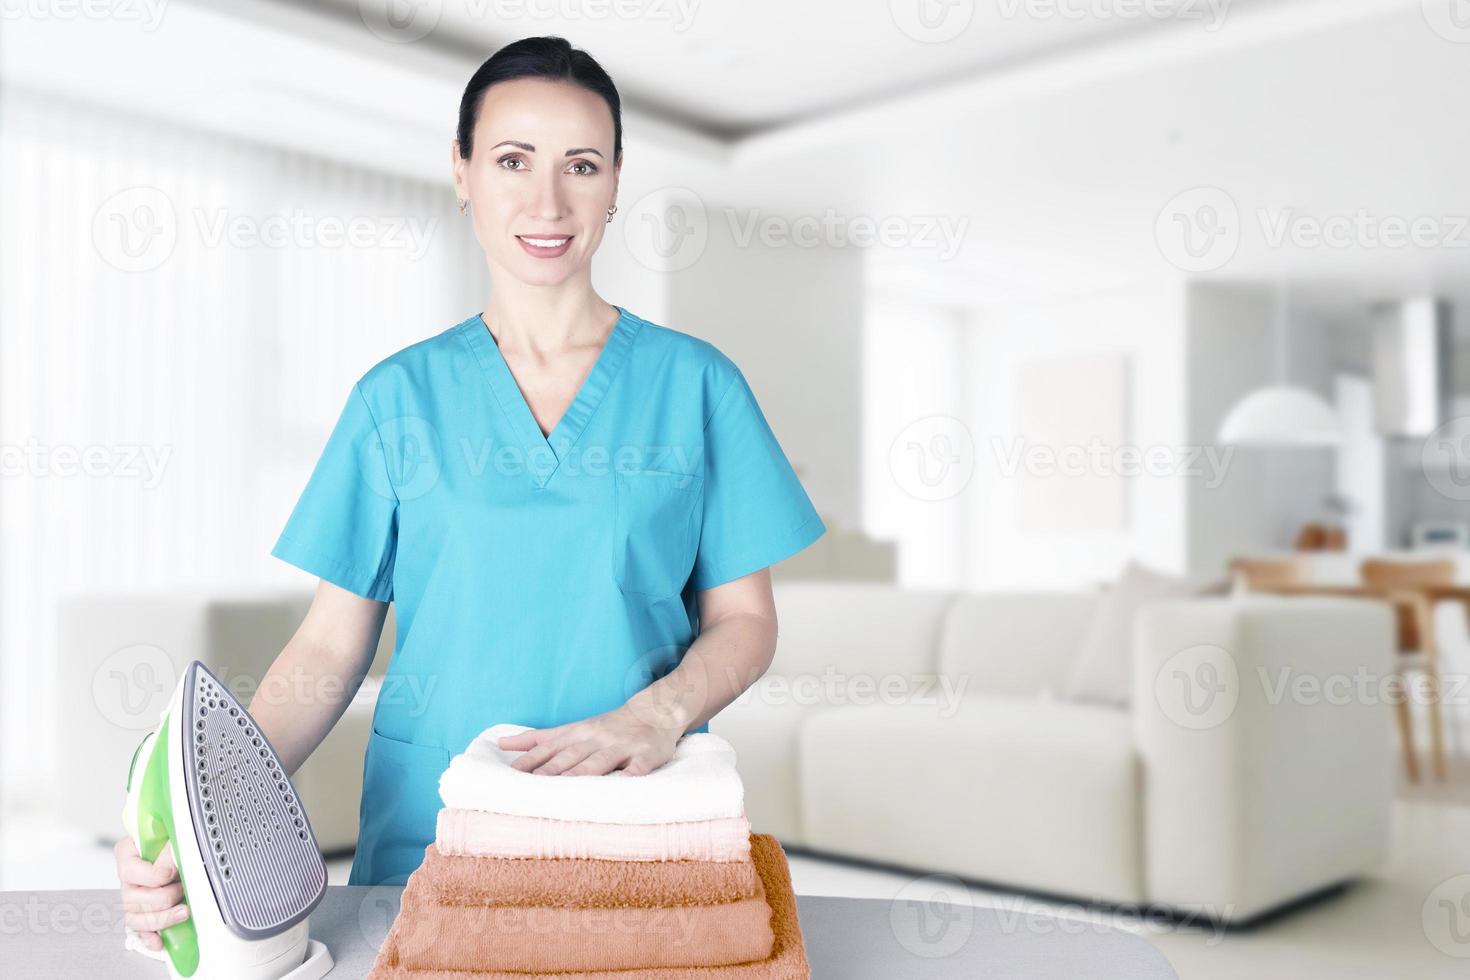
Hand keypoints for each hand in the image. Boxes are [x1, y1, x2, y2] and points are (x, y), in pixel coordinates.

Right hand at [116, 835, 189, 951]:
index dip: (152, 875)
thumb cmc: (173, 839)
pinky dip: (149, 938)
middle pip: (132, 899)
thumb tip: (166, 869)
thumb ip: (169, 850)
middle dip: (162, 898)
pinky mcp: (142, 912)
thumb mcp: (174, 835)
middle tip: (182, 889)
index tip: (171, 874)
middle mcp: (127, 878)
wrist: (182, 844)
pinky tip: (160, 941)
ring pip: (135, 918)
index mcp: (128, 853)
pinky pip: (139, 931)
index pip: (129, 870)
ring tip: (183, 911)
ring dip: (161, 918)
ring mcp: (132, 897)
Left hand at [497, 706, 680, 776]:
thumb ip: (539, 738)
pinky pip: (638, 767)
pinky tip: (623, 784)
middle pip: (572, 755)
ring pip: (600, 760)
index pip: (550, 747)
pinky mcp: (646, 755)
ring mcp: (622, 746)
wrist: (655, 712)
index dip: (532, 760)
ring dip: (583, 772)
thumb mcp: (572, 728)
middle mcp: (597, 738)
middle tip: (534, 784)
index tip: (513, 774)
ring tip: (567, 786)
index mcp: (578, 733)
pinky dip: (631, 775)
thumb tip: (502, 744)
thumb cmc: (607, 727)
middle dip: (553, 769)